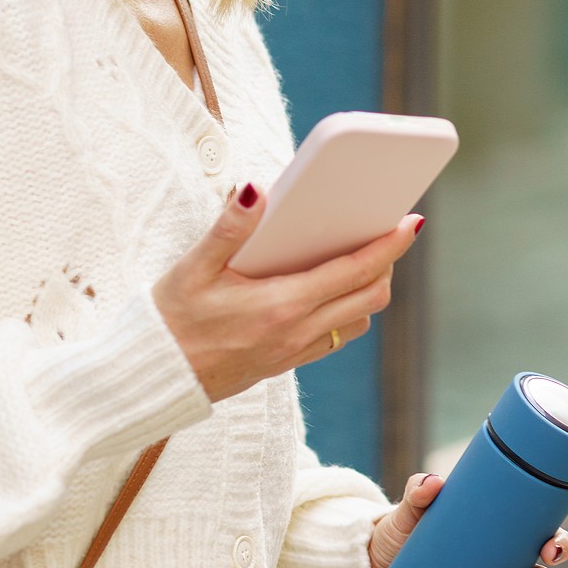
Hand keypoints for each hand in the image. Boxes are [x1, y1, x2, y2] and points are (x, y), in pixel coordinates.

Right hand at [152, 181, 423, 405]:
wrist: (155, 377)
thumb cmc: (171, 320)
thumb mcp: (193, 268)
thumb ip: (229, 228)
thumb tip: (257, 190)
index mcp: (280, 305)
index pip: (354, 272)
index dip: (390, 247)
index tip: (411, 223)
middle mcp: (296, 333)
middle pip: (369, 298)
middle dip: (387, 265)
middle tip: (385, 234)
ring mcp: (293, 352)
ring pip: (357, 322)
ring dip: (367, 291)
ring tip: (358, 259)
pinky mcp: (285, 364)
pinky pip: (334, 338)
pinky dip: (345, 311)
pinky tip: (325, 289)